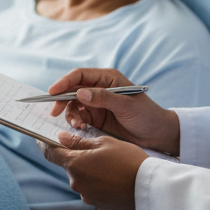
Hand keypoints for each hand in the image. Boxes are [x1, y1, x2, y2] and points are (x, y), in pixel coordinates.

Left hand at [39, 131, 147, 209]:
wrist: (149, 188)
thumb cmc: (128, 160)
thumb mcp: (104, 143)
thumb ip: (79, 141)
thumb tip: (61, 138)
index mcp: (75, 164)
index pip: (50, 153)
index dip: (44, 143)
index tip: (41, 137)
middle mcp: (76, 182)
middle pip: (69, 165)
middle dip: (78, 156)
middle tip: (94, 147)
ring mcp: (86, 195)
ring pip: (82, 177)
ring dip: (89, 169)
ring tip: (111, 163)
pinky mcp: (97, 203)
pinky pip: (92, 188)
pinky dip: (98, 180)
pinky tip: (114, 175)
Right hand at [48, 68, 180, 156]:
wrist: (157, 135)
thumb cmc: (146, 115)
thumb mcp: (126, 106)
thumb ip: (103, 98)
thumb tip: (80, 93)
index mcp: (107, 78)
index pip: (80, 75)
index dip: (64, 82)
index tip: (52, 92)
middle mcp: (100, 88)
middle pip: (72, 90)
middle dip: (62, 100)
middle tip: (55, 113)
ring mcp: (97, 103)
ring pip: (73, 105)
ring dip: (71, 115)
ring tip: (78, 126)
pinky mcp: (97, 118)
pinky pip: (79, 117)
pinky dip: (76, 123)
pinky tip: (81, 129)